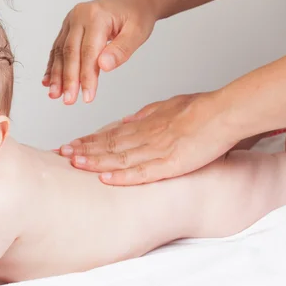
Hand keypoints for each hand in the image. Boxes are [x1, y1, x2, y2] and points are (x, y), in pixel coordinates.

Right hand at [43, 0, 157, 104]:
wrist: (133, 0)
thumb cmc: (137, 16)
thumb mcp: (138, 33)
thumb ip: (121, 50)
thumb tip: (103, 66)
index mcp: (96, 16)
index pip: (88, 52)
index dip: (86, 77)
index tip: (87, 97)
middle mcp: (79, 16)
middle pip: (70, 52)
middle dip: (68, 79)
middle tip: (69, 100)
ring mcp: (71, 21)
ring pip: (61, 51)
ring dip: (57, 75)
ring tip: (55, 94)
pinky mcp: (68, 27)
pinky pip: (58, 48)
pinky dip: (53, 66)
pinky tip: (49, 81)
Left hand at [59, 92, 239, 184]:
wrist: (224, 113)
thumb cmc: (202, 108)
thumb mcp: (169, 106)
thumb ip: (147, 114)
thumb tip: (128, 120)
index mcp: (146, 124)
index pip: (111, 134)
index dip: (89, 141)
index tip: (71, 145)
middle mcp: (146, 136)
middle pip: (109, 145)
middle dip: (84, 150)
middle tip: (62, 154)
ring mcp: (157, 150)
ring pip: (120, 157)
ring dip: (96, 161)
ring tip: (74, 164)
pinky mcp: (171, 163)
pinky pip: (143, 172)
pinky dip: (123, 177)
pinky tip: (106, 179)